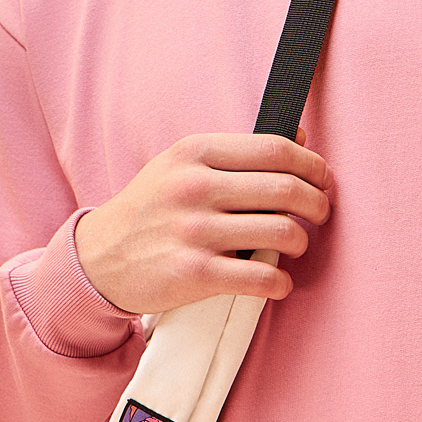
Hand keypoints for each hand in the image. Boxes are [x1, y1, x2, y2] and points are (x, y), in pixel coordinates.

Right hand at [73, 129, 331, 316]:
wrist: (98, 258)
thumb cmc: (151, 209)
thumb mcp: (182, 165)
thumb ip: (238, 153)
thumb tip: (302, 138)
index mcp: (195, 153)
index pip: (276, 150)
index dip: (313, 165)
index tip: (323, 179)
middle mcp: (195, 188)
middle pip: (287, 189)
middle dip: (318, 204)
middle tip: (320, 214)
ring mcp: (194, 231)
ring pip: (283, 232)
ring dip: (302, 242)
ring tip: (295, 245)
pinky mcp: (195, 274)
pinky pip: (263, 277)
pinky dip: (281, 283)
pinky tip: (278, 281)